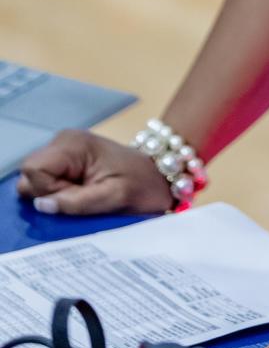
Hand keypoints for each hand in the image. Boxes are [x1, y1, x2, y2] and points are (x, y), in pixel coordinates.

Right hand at [16, 129, 174, 215]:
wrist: (159, 173)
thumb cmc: (142, 184)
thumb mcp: (114, 198)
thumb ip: (76, 202)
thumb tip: (42, 205)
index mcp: (73, 144)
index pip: (34, 170)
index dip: (48, 190)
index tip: (76, 195)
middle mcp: (63, 141)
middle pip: (30, 175)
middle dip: (50, 193)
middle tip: (84, 195)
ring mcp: (64, 150)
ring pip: (35, 181)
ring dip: (56, 195)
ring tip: (86, 194)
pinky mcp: (66, 161)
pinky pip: (46, 182)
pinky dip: (60, 193)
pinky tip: (82, 193)